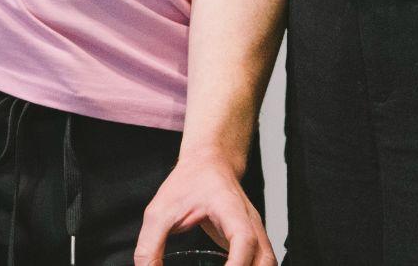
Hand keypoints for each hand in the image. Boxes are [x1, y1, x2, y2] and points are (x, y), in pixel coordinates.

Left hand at [133, 149, 275, 265]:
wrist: (208, 162)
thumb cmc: (189, 181)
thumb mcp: (160, 211)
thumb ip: (149, 246)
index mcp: (230, 209)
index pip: (244, 240)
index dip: (237, 265)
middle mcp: (249, 222)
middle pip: (266, 259)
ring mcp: (255, 232)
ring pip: (268, 263)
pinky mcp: (252, 240)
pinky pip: (260, 263)